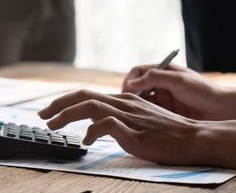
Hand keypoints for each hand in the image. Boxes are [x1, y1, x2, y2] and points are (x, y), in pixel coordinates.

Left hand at [38, 89, 235, 179]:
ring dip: (66, 115)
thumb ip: (121, 118)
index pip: (87, 94)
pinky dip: (91, 131)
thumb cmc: (169, 132)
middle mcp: (123, 102)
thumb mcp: (140, 120)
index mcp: (123, 99)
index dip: (65, 100)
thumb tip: (98, 124)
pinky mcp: (133, 130)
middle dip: (57, 104)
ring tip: (52, 126)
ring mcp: (128, 115)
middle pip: (82, 96)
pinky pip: (106, 124)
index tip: (50, 111)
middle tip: (41, 116)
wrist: (194, 137)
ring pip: (89, 106)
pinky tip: (85, 141)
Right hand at [122, 63, 227, 119]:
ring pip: (142, 101)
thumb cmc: (204, 91)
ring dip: (135, 106)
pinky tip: (141, 123)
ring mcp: (164, 98)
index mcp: (164, 70)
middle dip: (129, 95)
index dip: (129, 80)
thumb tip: (131, 82)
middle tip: (124, 107)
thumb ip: (155, 78)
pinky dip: (143, 116)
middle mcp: (162, 83)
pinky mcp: (167, 112)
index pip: (138, 71)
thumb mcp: (179, 81)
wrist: (223, 110)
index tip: (126, 92)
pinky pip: (150, 112)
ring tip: (129, 116)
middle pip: (137, 86)